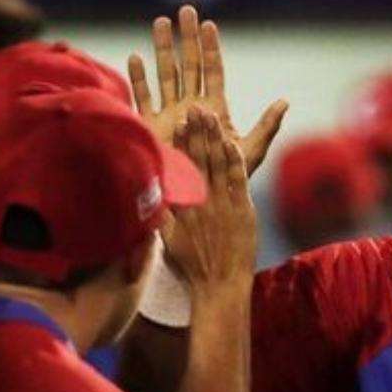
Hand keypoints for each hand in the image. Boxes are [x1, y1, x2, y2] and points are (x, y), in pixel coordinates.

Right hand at [128, 5, 288, 176]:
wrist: (197, 204)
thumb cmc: (225, 182)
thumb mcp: (250, 151)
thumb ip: (267, 126)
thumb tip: (286, 101)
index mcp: (214, 109)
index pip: (213, 71)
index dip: (211, 48)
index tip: (208, 25)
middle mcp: (190, 108)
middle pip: (189, 65)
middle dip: (186, 39)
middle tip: (184, 11)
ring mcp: (169, 116)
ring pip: (166, 75)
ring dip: (163, 49)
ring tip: (160, 23)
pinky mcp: (151, 129)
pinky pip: (144, 99)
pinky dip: (139, 79)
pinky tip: (136, 57)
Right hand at [159, 105, 257, 291]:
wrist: (219, 284)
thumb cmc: (192, 266)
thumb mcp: (168, 241)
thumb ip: (161, 217)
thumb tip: (149, 197)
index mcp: (184, 207)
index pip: (182, 168)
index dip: (183, 144)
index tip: (180, 123)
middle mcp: (202, 201)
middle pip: (200, 159)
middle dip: (199, 131)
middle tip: (197, 108)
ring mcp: (223, 204)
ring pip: (219, 164)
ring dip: (216, 139)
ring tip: (212, 117)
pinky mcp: (242, 210)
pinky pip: (238, 180)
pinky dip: (235, 161)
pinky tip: (232, 143)